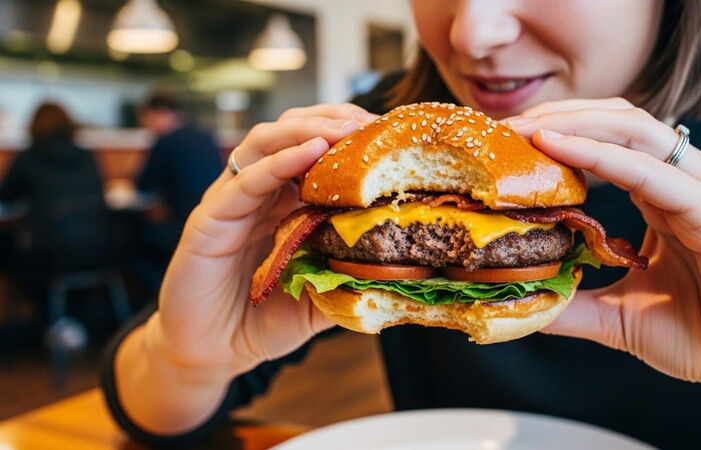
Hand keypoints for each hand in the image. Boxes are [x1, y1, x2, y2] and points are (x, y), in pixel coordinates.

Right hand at [149, 104, 377, 377]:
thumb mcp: (320, 297)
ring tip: (345, 128)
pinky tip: (310, 150)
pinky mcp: (209, 218)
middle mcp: (258, 192)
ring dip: (306, 128)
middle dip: (331, 118)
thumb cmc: (263, 320)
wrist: (212, 352)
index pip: (314, 148)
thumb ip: (350, 278)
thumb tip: (401, 270)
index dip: (347, 134)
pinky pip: (244, 181)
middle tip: (370, 122)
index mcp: (284, 201)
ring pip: (264, 142)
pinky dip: (278, 161)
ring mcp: (232, 200)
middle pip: (291, 131)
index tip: (385, 133)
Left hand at [504, 98, 700, 421]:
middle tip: (503, 129)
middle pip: (616, 122)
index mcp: (664, 196)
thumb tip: (523, 300)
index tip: (505, 145)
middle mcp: (685, 181)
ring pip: (633, 131)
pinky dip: (602, 155)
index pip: (607, 142)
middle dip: (557, 116)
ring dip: (573, 123)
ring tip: (522, 130)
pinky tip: (560, 148)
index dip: (556, 134)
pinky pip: (651, 171)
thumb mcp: (621, 316)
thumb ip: (575, 304)